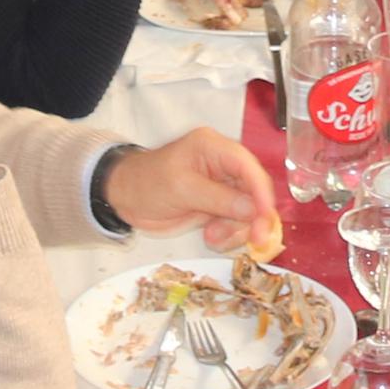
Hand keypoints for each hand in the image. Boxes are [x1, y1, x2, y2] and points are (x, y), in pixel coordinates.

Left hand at [101, 129, 281, 251]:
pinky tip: (211, 238)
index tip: (265, 217)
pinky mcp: (218, 205)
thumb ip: (218, 198)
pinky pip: (235, 221)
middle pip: (254, 190)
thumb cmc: (146, 183)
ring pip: (248, 210)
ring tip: (213, 237)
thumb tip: (253, 209)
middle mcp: (223, 164)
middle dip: (253, 217)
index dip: (260, 192)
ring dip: (236, 229)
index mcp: (214, 147)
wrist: (125, 198)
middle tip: (254, 240)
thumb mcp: (181, 189)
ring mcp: (222, 186)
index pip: (247, 166)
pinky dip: (229, 234)